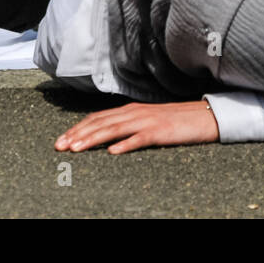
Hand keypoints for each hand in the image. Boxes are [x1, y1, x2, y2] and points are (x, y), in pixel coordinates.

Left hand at [55, 101, 219, 153]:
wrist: (204, 116)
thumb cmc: (175, 122)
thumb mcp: (147, 121)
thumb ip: (128, 126)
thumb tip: (107, 138)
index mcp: (130, 110)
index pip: (98, 118)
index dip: (78, 128)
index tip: (61, 141)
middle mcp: (135, 112)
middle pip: (100, 122)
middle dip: (78, 134)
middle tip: (60, 147)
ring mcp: (147, 121)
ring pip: (114, 129)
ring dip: (93, 139)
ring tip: (77, 149)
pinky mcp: (161, 131)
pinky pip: (140, 138)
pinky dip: (125, 144)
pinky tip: (113, 152)